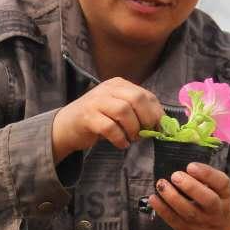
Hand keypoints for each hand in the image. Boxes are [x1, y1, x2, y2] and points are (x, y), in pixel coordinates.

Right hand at [50, 78, 164, 160]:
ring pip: (123, 111)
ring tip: (132, 138)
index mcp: (118, 84)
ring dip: (133, 129)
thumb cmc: (98, 119)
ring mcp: (96, 101)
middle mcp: (107, 89)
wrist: (66, 126)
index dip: (157, 113)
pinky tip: (121, 144)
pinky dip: (120, 138)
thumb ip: (137, 112)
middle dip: (146, 119)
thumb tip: (162, 125)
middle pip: (136, 99)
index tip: (161, 128)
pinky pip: (109, 127)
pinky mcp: (87, 117)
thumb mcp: (118, 109)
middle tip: (146, 133)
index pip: (145, 95)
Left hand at [149, 162, 229, 229]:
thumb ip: (207, 180)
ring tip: (161, 183)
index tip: (191, 166)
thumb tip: (186, 168)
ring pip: (188, 212)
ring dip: (172, 197)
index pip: (222, 183)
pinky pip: (173, 220)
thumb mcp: (219, 193)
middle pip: (208, 200)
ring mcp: (202, 223)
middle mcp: (216, 211)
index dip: (207, 173)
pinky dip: (162, 209)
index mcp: (225, 197)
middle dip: (191, 187)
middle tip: (175, 175)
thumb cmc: (215, 206)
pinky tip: (154, 198)